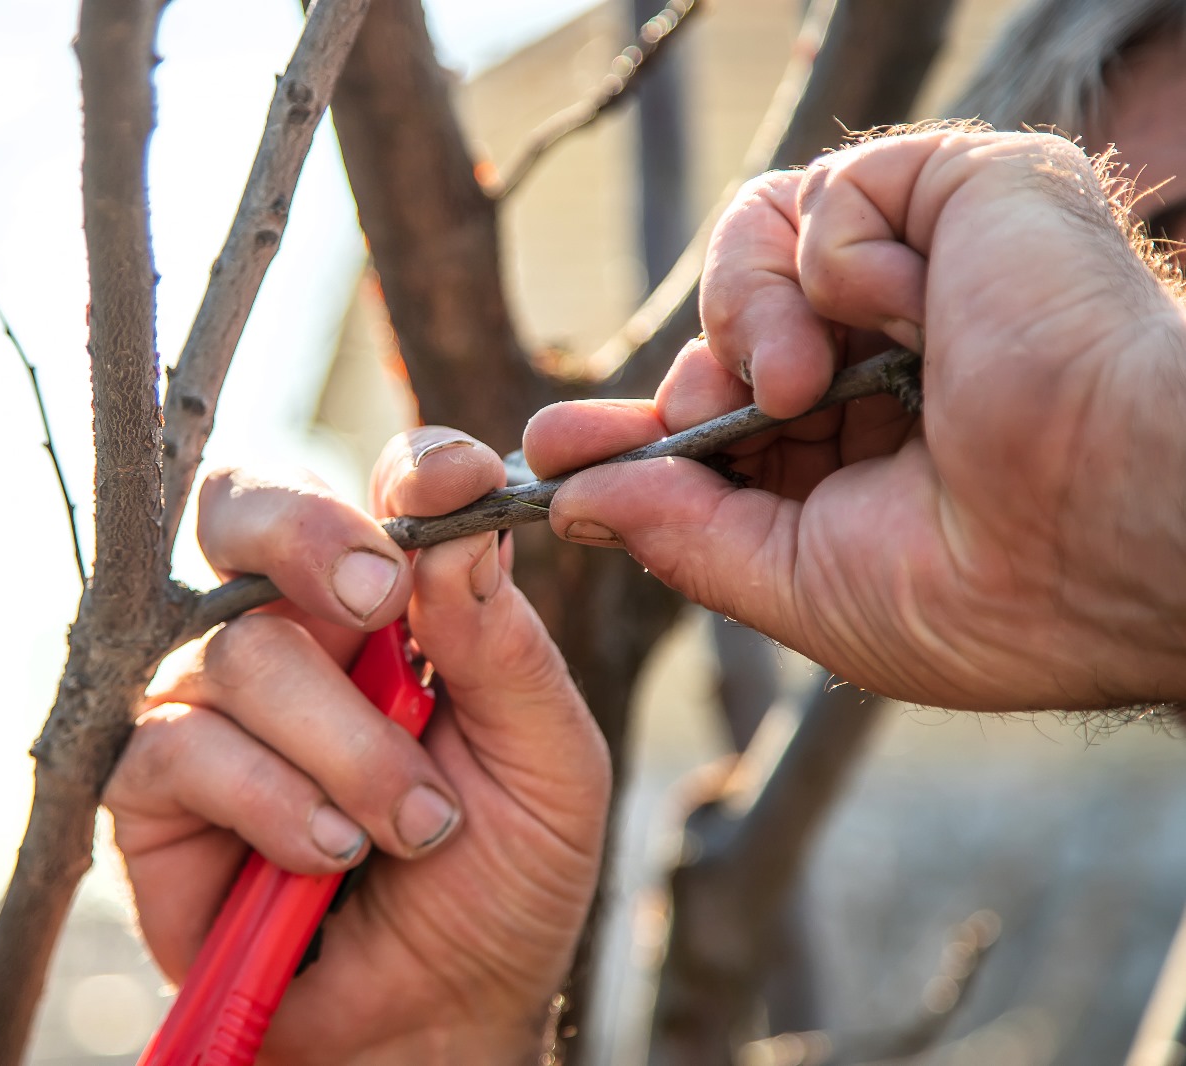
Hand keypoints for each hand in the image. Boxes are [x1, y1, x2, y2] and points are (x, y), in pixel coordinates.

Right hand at [104, 430, 608, 1063]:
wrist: (439, 1015)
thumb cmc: (502, 881)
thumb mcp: (546, 764)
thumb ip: (505, 646)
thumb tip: (457, 531)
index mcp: (393, 605)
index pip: (382, 491)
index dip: (413, 471)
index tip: (458, 488)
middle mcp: (294, 632)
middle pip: (246, 509)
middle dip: (309, 535)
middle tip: (378, 600)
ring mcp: (215, 701)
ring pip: (245, 652)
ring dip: (345, 746)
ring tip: (411, 830)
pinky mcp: (154, 785)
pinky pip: (182, 747)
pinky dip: (274, 803)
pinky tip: (327, 859)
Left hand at [527, 129, 1185, 710]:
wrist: (1111, 531)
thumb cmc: (983, 592)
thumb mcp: (798, 587)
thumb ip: (680, 534)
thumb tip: (574, 502)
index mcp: (872, 455)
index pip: (722, 423)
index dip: (639, 434)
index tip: (551, 451)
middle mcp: (895, 360)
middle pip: (725, 335)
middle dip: (681, 387)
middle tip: (687, 420)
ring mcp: (926, 276)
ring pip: (752, 248)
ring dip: (742, 320)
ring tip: (793, 387)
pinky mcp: (958, 195)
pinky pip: (816, 200)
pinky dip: (827, 262)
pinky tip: (898, 320)